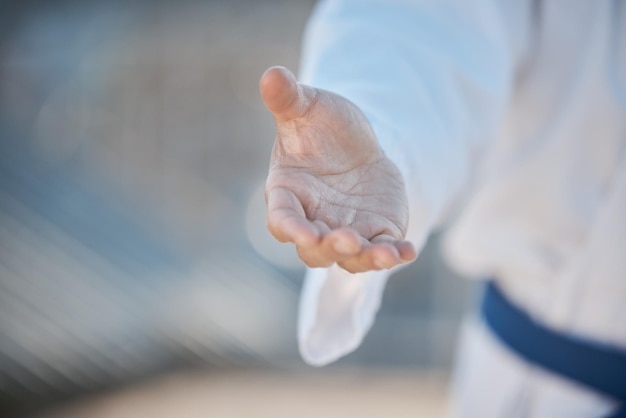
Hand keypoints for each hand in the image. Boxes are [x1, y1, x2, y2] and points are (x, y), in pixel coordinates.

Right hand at [259, 66, 415, 272]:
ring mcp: (345, 231)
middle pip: (315, 250)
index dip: (290, 229)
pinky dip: (394, 254)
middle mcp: (314, 220)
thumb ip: (289, 99)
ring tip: (384, 254)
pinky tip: (408, 251)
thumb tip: (271, 74)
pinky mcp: (376, 233)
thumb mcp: (308, 108)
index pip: (282, 219)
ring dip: (364, 259)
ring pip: (350, 258)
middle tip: (345, 239)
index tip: (301, 234)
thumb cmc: (322, 126)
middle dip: (329, 248)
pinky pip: (382, 250)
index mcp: (288, 193)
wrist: (357, 144)